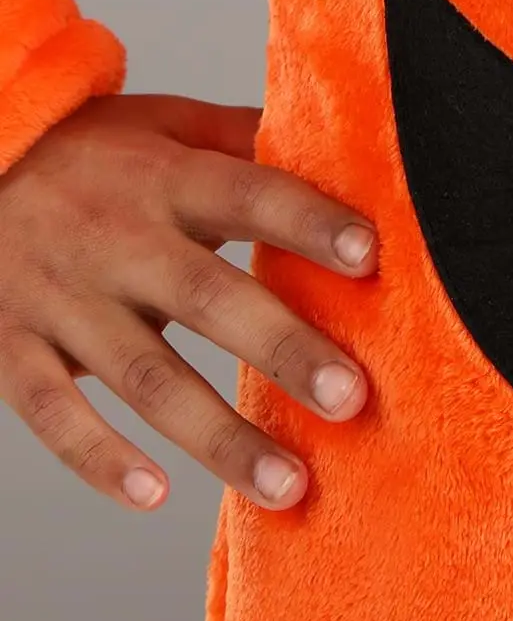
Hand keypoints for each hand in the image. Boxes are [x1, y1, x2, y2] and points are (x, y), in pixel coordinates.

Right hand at [0, 94, 376, 512]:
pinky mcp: (13, 348)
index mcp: (165, 177)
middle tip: (351, 399)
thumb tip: (348, 146)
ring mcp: (62, 299)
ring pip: (144, 376)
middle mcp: (117, 240)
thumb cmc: (88, 153)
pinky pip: (53, 412)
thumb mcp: (166, 125)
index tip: (370, 256)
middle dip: (282, 350)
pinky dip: (98, 457)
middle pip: (208, 296)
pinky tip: (154, 495)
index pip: (250, 194)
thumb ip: (247, 141)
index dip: (308, 222)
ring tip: (287, 486)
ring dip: (217, 437)